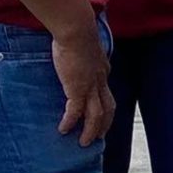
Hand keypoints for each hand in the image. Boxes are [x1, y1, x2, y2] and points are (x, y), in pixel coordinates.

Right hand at [51, 17, 114, 142]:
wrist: (76, 29)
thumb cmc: (77, 30)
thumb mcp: (83, 43)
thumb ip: (81, 50)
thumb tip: (71, 47)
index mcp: (103, 68)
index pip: (106, 91)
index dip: (103, 103)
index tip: (98, 112)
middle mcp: (100, 80)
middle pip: (108, 108)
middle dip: (104, 124)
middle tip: (98, 136)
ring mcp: (91, 86)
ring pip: (97, 115)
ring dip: (91, 131)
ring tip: (84, 143)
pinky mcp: (78, 89)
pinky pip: (76, 112)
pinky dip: (70, 122)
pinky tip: (64, 130)